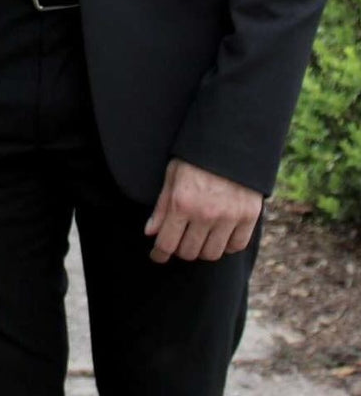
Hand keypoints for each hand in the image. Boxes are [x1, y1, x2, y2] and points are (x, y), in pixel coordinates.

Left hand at [145, 159, 262, 263]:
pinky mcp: (248, 217)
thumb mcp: (172, 176)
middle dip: (180, 250)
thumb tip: (150, 232)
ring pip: (212, 253)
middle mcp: (205, 214)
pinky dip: (226, 245)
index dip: (159, 254)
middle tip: (178, 241)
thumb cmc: (195, 158)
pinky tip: (219, 235)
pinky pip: (236, 246)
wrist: (230, 143)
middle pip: (189, 252)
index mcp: (182, 203)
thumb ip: (162, 206)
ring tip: (198, 238)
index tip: (157, 256)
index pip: (167, 243)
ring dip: (202, 249)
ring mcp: (229, 217)